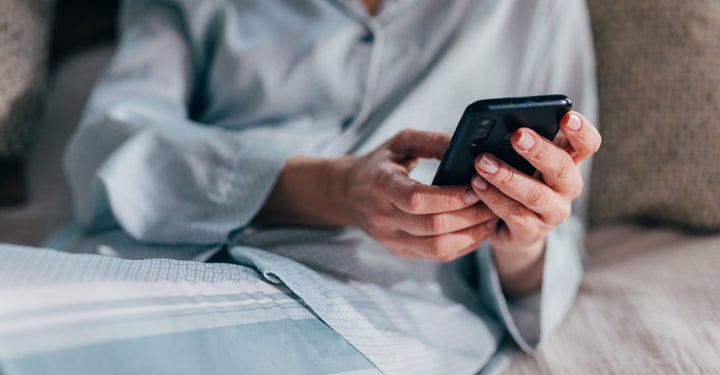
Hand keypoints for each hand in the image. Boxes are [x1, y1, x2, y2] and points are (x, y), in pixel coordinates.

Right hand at [331, 129, 496, 261]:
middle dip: (470, 215)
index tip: (475, 186)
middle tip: (493, 202)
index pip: (416, 198)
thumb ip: (432, 142)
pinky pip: (437, 256)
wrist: (348, 193)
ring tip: (490, 218)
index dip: (450, 197)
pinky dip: (463, 246)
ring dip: (471, 235)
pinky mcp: (399, 251)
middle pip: (433, 226)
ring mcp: (390, 238)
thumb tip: (466, 146)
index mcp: (381, 184)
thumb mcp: (401, 142)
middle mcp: (383, 216)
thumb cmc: (380, 163)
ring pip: (437, 247)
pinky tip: (478, 231)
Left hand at [470, 111, 600, 292]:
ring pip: (535, 194)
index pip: (588, 145)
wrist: (512, 229)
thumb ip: (517, 144)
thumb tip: (495, 125)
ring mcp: (553, 213)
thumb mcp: (522, 160)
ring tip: (482, 162)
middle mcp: (567, 188)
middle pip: (562, 168)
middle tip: (517, 136)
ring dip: (507, 176)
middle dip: (539, 151)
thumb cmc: (518, 181)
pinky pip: (514, 214)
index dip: (581, 131)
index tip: (567, 116)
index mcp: (569, 162)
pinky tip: (477, 185)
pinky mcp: (532, 232)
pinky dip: (493, 198)